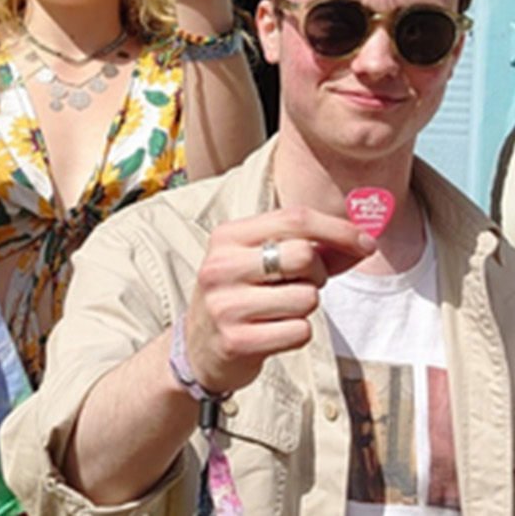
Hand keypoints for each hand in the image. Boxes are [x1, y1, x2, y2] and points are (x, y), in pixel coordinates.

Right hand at [183, 206, 374, 394]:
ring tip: (280, 311)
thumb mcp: (264, 263)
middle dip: (318, 274)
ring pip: (307, 297)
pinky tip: (273, 333)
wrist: (200, 348)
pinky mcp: (236, 341)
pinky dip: (297, 334)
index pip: (294, 218)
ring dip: (306, 307)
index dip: (338, 229)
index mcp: (227, 237)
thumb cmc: (244, 296)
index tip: (366, 243)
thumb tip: (364, 243)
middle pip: (305, 256)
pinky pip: (300, 331)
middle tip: (301, 285)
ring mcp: (225, 305)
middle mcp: (220, 266)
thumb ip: (313, 249)